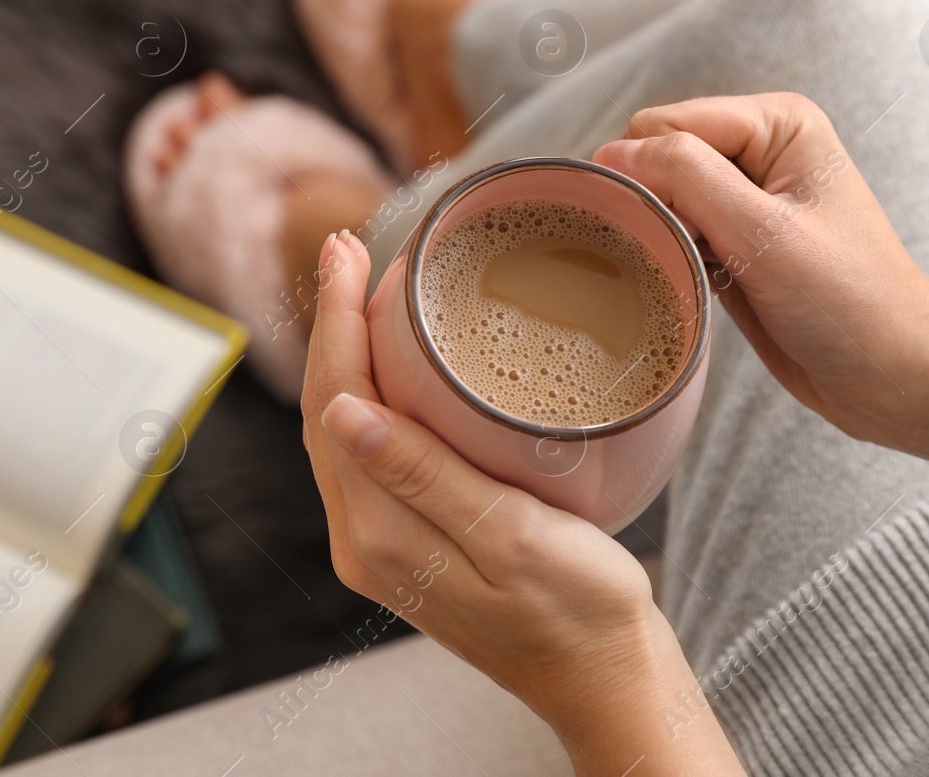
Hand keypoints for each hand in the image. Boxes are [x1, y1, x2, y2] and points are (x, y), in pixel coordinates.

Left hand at [301, 231, 743, 774]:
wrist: (602, 675)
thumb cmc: (578, 610)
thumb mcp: (512, 538)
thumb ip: (426, 477)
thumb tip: (344, 412)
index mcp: (381, 534)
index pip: (334, 403)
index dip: (334, 321)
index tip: (344, 254)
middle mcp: (363, 540)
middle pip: (326, 409)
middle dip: (331, 325)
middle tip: (348, 252)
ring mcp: (380, 544)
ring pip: (342, 429)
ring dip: (344, 355)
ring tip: (361, 290)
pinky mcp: (405, 542)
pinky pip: (368, 452)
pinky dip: (371, 392)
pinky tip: (392, 363)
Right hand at [594, 92, 928, 447]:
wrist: (894, 378)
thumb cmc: (853, 304)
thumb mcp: (766, 233)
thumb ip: (686, 177)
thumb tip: (612, 153)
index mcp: (778, 124)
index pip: (665, 125)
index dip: (653, 174)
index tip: (678, 231)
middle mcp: (760, 150)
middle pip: (655, 158)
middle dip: (658, 205)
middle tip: (698, 255)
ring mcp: (745, 199)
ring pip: (657, 198)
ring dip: (662, 236)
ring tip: (705, 273)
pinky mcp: (734, 243)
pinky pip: (671, 234)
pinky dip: (671, 258)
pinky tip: (698, 285)